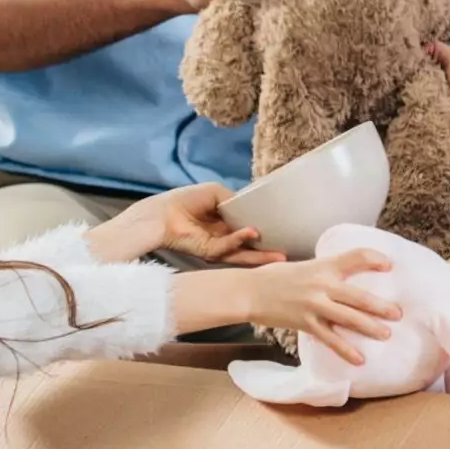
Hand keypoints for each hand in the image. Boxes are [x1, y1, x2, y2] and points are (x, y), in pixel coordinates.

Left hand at [90, 184, 281, 265]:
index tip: (281, 230)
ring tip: (280, 255)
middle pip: (249, 245)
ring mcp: (218, 247)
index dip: (263, 229)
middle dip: (267, 249)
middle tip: (287, 253)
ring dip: (261, 254)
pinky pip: (229, 247)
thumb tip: (248, 209)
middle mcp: (223, 237)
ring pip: (243, 253)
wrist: (161, 213)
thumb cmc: (185, 199)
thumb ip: (234, 200)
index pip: (247, 228)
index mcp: (225, 222)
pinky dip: (240, 240)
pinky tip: (252, 233)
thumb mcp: (216, 193)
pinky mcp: (210, 253)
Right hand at [241, 250, 400, 364]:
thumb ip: (325, 270)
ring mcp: (314, 305)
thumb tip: (346, 277)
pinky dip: (346, 350)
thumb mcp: (305, 266)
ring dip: (370, 328)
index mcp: (324, 265)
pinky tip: (359, 360)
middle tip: (398, 313)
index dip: (375, 259)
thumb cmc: (277, 277)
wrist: (250, 292)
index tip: (388, 266)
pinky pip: (330, 339)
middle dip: (381, 306)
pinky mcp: (306, 323)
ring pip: (349, 318)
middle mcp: (322, 284)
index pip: (356, 256)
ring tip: (386, 335)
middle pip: (358, 296)